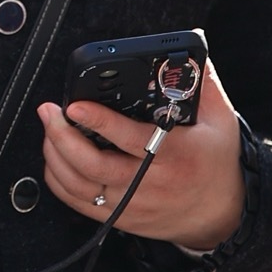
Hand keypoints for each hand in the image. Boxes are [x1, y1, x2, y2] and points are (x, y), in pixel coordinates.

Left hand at [41, 61, 245, 249]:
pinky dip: (59, 180)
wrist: (221, 213)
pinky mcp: (120, 217)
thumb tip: (189, 54)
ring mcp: (131, 203)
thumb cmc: (216, 163)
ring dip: (55, 156)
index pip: (129, 138)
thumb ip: (203, 85)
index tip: (76, 105)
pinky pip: (78, 202)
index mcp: (173, 155)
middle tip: (49, 112)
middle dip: (62, 136)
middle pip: (93, 164)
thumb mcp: (219, 121)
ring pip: (79, 185)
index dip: (98, 121)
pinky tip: (56, 159)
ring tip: (50, 130)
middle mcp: (148, 183)